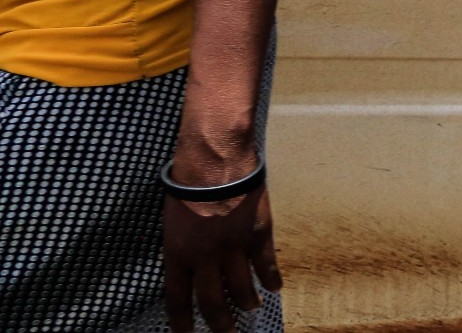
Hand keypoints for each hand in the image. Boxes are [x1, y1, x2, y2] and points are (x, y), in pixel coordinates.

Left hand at [162, 184, 279, 332]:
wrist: (214, 159)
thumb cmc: (187, 184)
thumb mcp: (173, 221)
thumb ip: (182, 248)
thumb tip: (193, 268)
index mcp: (178, 255)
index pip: (179, 300)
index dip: (183, 323)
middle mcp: (205, 258)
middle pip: (212, 302)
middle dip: (220, 323)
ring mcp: (233, 247)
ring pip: (241, 288)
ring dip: (246, 302)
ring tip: (250, 309)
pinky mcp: (257, 234)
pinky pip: (266, 264)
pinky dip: (270, 278)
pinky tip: (274, 288)